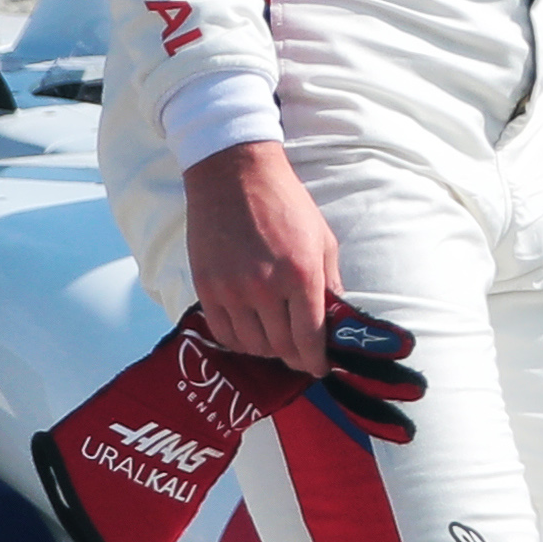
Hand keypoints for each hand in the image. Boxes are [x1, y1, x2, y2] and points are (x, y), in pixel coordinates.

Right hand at [184, 141, 346, 372]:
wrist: (234, 174)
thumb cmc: (285, 202)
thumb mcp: (322, 238)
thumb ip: (330, 282)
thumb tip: (335, 319)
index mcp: (301, 275)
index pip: (310, 339)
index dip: (316, 361)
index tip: (320, 367)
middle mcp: (266, 288)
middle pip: (281, 347)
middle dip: (295, 357)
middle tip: (300, 355)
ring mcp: (233, 290)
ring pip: (252, 345)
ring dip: (267, 349)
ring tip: (275, 340)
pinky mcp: (207, 288)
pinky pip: (224, 333)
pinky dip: (239, 341)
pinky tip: (249, 332)